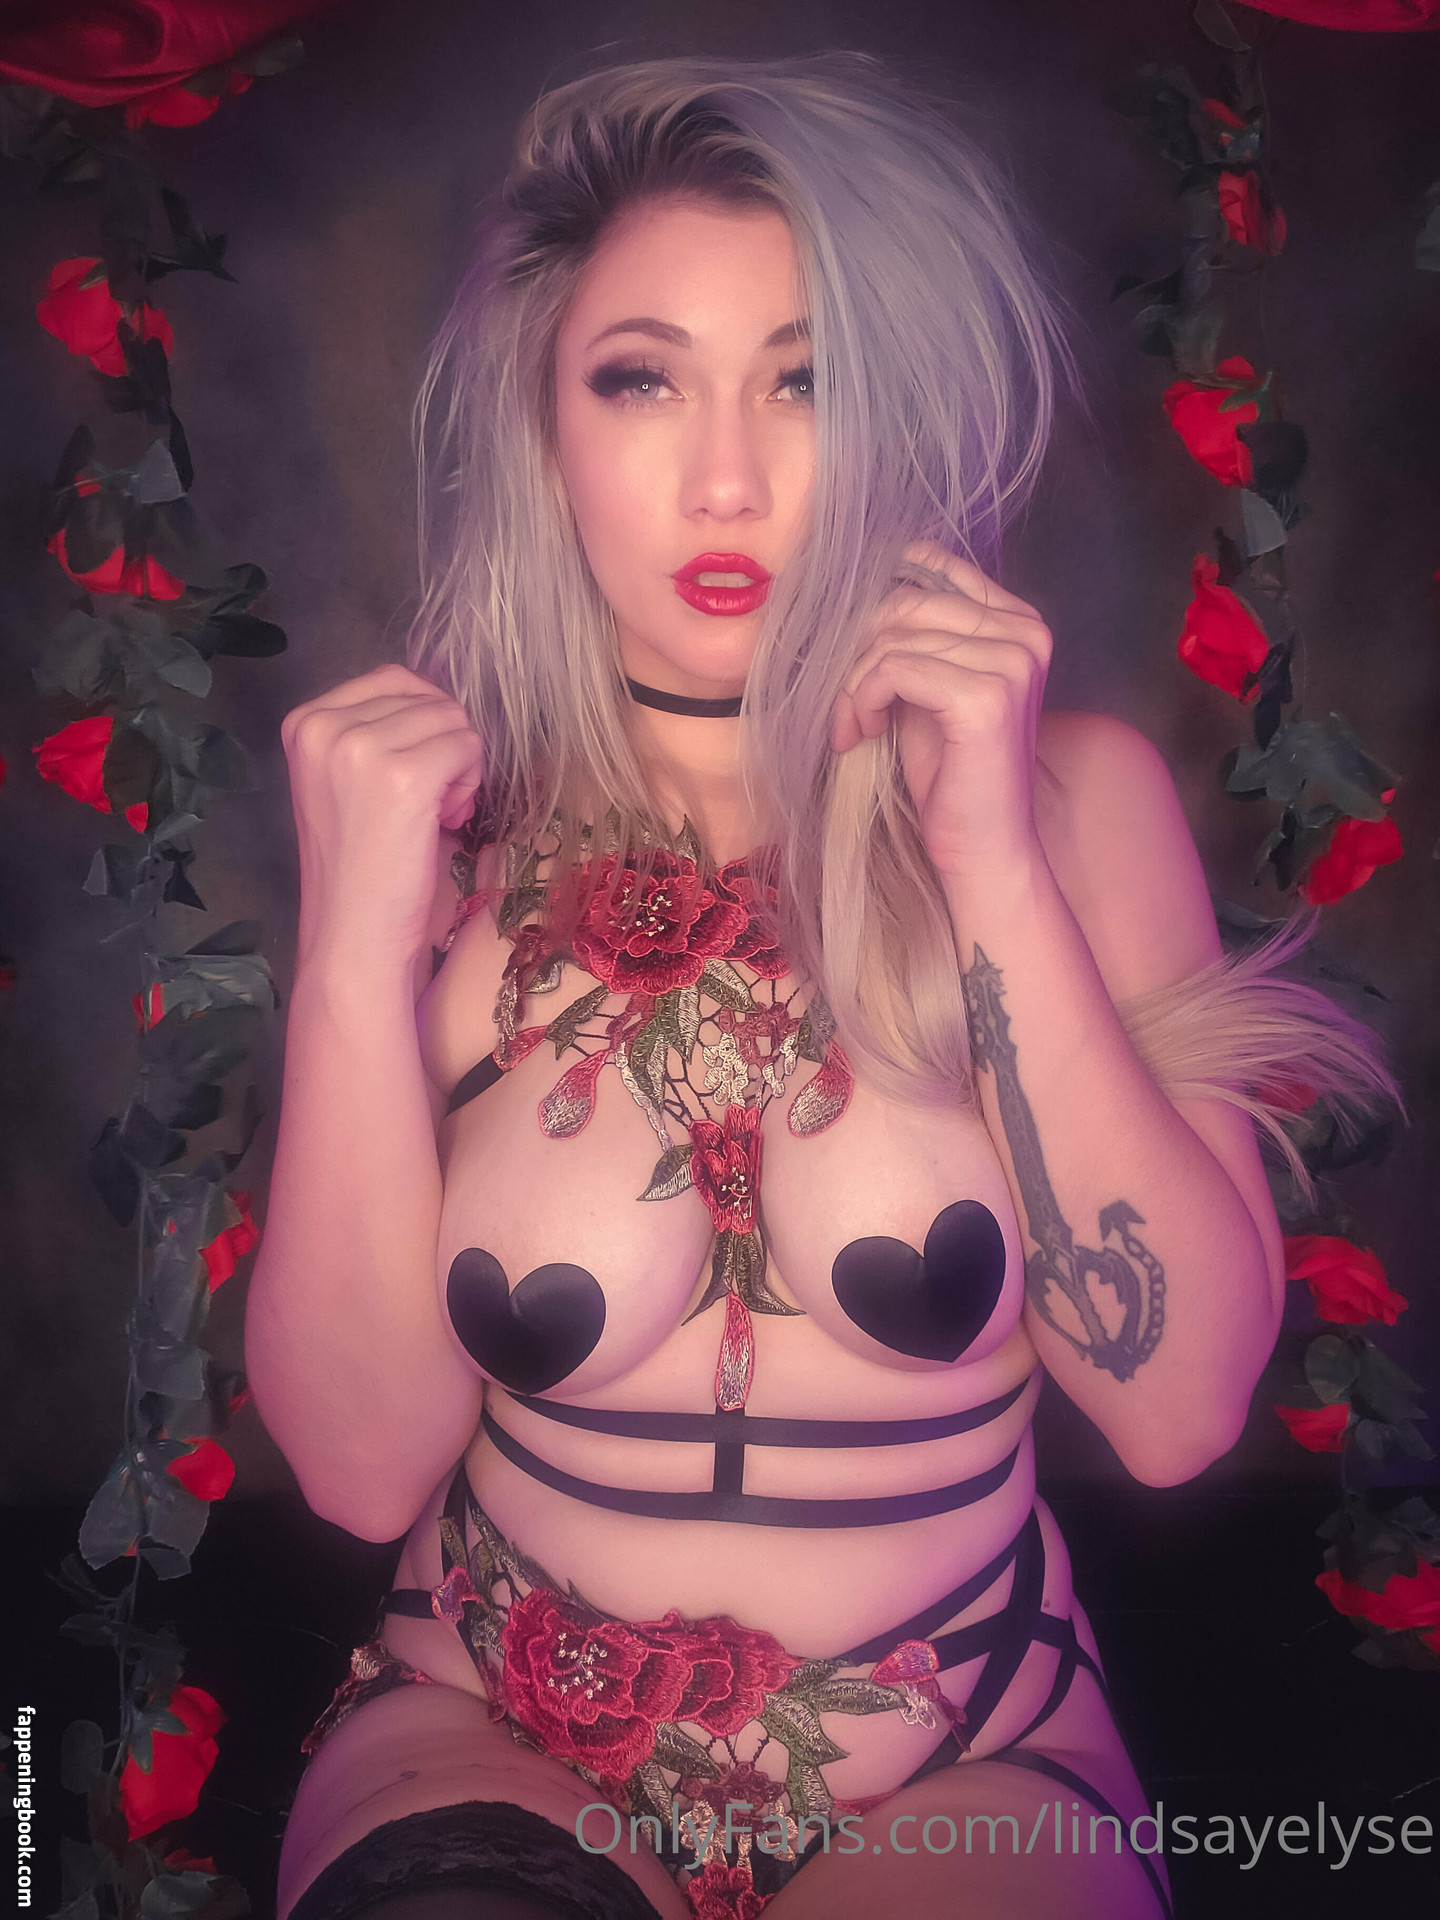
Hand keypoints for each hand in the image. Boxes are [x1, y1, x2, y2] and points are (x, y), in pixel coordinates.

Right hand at [281, 663, 484, 963]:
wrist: (353, 933)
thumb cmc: (362, 865)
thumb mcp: (348, 780)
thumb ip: (379, 730)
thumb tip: (442, 691)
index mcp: (305, 722)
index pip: (395, 679)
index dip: (422, 725)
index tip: (408, 777)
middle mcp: (326, 726)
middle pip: (429, 698)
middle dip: (443, 747)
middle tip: (426, 804)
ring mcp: (361, 748)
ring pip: (455, 720)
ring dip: (460, 767)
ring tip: (432, 815)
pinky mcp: (403, 776)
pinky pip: (468, 747)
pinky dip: (470, 784)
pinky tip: (444, 820)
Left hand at [831, 543, 1050, 879]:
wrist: (982, 846)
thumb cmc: (950, 773)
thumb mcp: (927, 687)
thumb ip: (912, 636)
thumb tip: (848, 590)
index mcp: (1019, 619)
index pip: (930, 565)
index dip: (873, 599)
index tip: (846, 648)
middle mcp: (1025, 632)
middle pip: (903, 602)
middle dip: (855, 652)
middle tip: (842, 704)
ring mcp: (1012, 661)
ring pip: (892, 638)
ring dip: (852, 685)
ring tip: (853, 727)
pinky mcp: (986, 696)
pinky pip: (893, 669)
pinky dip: (861, 700)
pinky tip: (860, 733)